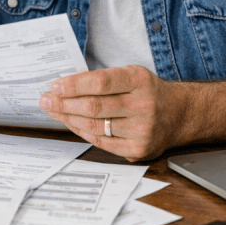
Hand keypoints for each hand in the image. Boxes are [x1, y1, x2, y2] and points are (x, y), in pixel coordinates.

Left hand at [39, 66, 189, 160]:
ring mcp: (142, 130)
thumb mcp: (132, 75)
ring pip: (95, 126)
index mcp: (140, 80)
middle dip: (64, 103)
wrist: (180, 114)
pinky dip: (82, 132)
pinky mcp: (139, 149)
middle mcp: (143, 105)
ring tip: (53, 111)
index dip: (74, 85)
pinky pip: (101, 142)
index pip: (101, 82)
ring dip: (68, 118)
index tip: (55, 86)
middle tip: (45, 100)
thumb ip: (104, 79)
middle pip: (94, 106)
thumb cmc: (148, 92)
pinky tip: (71, 123)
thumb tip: (64, 85)